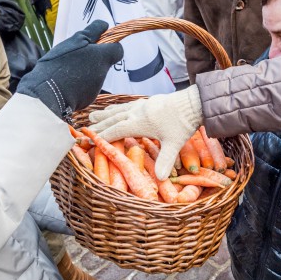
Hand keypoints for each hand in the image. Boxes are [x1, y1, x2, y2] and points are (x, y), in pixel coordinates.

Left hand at [17, 21, 122, 117]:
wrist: (46, 95)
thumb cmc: (77, 76)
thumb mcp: (101, 61)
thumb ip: (111, 51)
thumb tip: (116, 48)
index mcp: (81, 38)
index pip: (99, 27)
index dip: (108, 31)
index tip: (113, 40)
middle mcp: (68, 45)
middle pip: (87, 44)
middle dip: (97, 52)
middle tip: (104, 65)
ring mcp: (57, 59)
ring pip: (77, 59)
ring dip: (84, 67)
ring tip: (89, 82)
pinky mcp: (50, 74)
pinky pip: (67, 72)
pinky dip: (73, 78)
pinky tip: (75, 89)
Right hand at [89, 86, 203, 179]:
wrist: (195, 102)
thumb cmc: (184, 123)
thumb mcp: (174, 144)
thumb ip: (165, 160)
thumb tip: (160, 178)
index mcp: (140, 122)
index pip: (116, 130)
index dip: (102, 135)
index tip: (89, 139)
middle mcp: (138, 111)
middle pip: (113, 118)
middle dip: (99, 124)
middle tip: (85, 127)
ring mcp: (143, 105)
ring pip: (119, 109)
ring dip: (106, 113)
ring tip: (93, 114)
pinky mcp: (150, 101)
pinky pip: (128, 104)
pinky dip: (119, 107)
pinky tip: (119, 108)